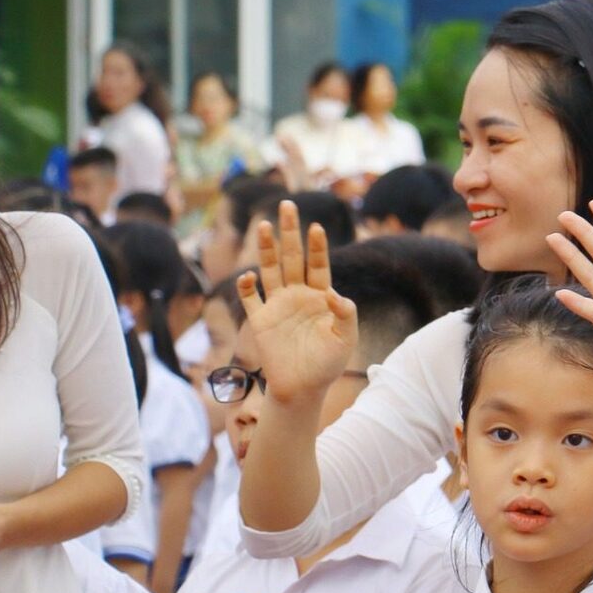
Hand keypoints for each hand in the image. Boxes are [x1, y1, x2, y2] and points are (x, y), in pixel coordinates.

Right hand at [237, 202, 358, 406]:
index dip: (317, 247)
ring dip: (267, 248)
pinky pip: (250, 299)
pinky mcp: (260, 321)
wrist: (303, 388)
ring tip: (266, 225)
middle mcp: (297, 295)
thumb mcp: (345, 337)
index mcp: (320, 297)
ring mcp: (277, 305)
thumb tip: (335, 294)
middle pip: (292, 257)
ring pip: (270, 270)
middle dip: (290, 232)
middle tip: (287, 204)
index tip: (317, 227)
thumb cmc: (328, 363)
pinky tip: (249, 276)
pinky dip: (247, 287)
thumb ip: (345, 313)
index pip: (319, 265)